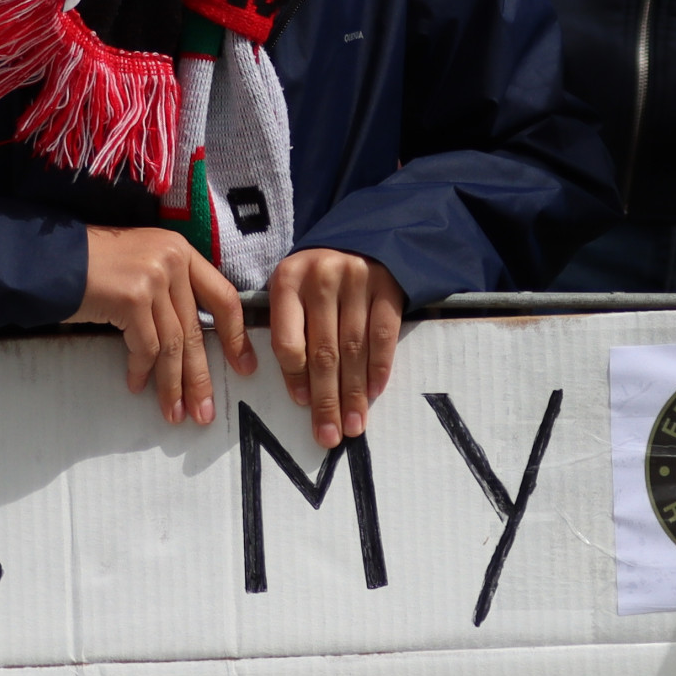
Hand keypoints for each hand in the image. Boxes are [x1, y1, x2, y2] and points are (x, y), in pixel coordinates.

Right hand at [78, 226, 252, 425]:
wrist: (49, 258)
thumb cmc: (92, 266)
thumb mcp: (142, 265)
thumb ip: (170, 290)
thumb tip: (191, 341)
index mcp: (181, 251)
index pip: (223, 297)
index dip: (235, 335)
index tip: (244, 366)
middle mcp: (173, 260)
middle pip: (197, 329)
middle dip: (201, 377)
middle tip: (205, 411)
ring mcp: (153, 278)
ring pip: (173, 344)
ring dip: (173, 385)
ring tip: (175, 413)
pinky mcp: (133, 298)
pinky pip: (145, 347)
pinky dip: (142, 371)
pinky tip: (138, 387)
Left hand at [269, 250, 401, 447]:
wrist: (360, 239)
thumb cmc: (317, 278)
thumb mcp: (291, 292)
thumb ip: (289, 330)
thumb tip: (302, 395)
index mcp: (287, 280)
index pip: (288, 340)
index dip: (296, 378)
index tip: (303, 406)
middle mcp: (322, 277)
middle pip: (323, 351)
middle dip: (327, 399)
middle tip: (330, 435)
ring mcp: (358, 280)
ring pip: (354, 349)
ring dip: (354, 393)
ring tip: (353, 425)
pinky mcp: (388, 286)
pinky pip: (384, 335)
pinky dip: (379, 368)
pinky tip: (373, 393)